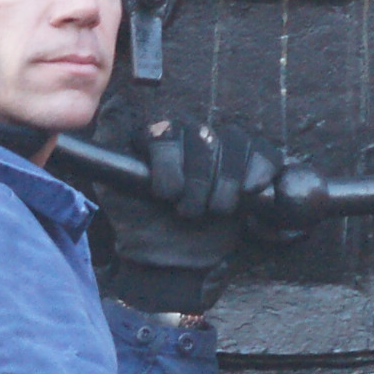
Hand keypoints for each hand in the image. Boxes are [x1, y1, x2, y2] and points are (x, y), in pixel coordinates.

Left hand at [90, 113, 274, 315]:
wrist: (173, 261)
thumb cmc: (141, 227)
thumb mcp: (114, 191)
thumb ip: (109, 154)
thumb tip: (111, 112)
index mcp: (159, 140)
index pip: (166, 132)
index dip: (169, 162)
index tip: (167, 194)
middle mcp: (192, 138)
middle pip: (203, 137)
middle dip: (198, 179)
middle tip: (189, 211)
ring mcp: (224, 151)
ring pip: (235, 143)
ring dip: (226, 181)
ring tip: (217, 211)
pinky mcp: (253, 167)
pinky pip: (264, 154)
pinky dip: (260, 171)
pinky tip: (251, 192)